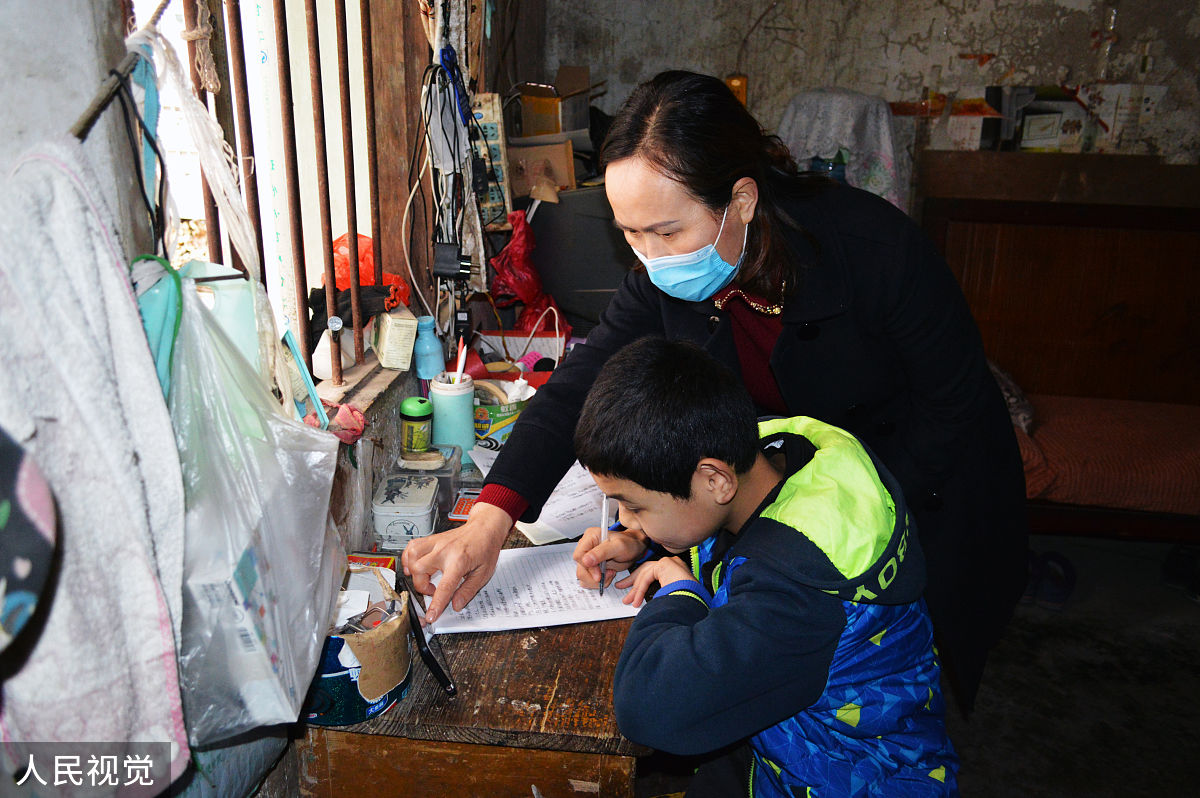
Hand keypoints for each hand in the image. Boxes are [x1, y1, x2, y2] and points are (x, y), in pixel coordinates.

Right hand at [401, 501, 512, 622]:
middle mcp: (444, 551)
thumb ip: (468, 591)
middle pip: (419, 570)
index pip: (444, 587)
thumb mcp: (483, 573)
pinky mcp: (431, 539)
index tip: (430, 616)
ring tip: (424, 577)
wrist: (484, 527)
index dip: (436, 604)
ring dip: (413, 571)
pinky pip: (411, 547)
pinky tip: (415, 565)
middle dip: (422, 586)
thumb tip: (456, 605)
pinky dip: (408, 558)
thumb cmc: (485, 548)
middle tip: (433, 589)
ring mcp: (436, 543)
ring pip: (411, 557)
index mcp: (459, 561)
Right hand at [573, 526, 647, 589]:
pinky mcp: (591, 566)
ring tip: (610, 574)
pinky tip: (607, 576)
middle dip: (594, 576)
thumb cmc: (629, 544)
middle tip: (609, 574)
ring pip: (582, 576)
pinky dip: (597, 582)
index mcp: (590, 537)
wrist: (634, 549)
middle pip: (580, 568)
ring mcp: (588, 558)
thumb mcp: (618, 547)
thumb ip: (601, 553)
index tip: (600, 574)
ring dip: (596, 580)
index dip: (588, 567)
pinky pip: (587, 579)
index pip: (579, 556)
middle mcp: (586, 547)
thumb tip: (585, 560)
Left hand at [615, 556, 694, 607]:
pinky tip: (637, 599)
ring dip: (636, 589)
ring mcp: (670, 562)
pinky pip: (648, 577)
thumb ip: (659, 595)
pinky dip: (641, 589)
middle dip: (633, 581)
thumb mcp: (670, 598)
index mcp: (677, 571)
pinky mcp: (665, 564)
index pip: (654, 572)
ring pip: (646, 574)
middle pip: (647, 570)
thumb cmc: (686, 604)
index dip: (641, 582)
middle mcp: (675, 564)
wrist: (694, 602)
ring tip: (629, 601)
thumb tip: (643, 600)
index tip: (632, 591)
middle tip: (621, 587)